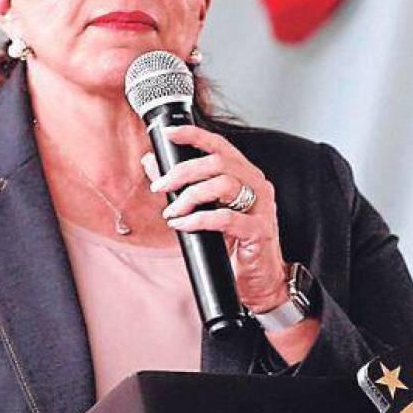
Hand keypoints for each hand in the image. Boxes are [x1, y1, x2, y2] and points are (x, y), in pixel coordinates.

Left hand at [143, 126, 287, 311]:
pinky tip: (184, 225)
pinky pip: (226, 218)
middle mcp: (257, 184)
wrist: (259, 279)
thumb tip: (151, 161)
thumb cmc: (234, 243)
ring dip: (190, 196)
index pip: (221, 145)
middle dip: (182, 172)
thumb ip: (180, 185)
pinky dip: (199, 220)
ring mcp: (261, 207)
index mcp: (245, 174)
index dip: (194, 135)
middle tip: (160, 187)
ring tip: (172, 212)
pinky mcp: (259, 231)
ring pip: (224, 184)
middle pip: (218, 162)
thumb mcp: (204, 209)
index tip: (168, 133)